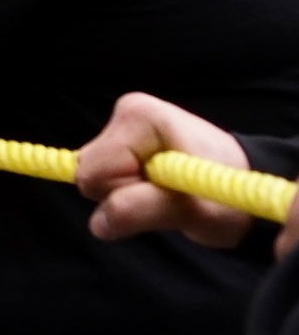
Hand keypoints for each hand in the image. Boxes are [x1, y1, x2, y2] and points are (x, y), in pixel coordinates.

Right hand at [76, 91, 257, 250]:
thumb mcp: (190, 211)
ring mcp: (123, 123)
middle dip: (122, 193)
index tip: (162, 194)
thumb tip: (98, 222)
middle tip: (164, 195)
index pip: (95, 171)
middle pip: (89, 170)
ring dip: (126, 193)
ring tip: (165, 191)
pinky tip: (156, 185)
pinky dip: (127, 188)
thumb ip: (141, 210)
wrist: (245, 186)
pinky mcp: (123, 137)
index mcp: (139, 117)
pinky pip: (103, 174)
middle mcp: (127, 112)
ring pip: (93, 175)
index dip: (123, 193)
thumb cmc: (226, 198)